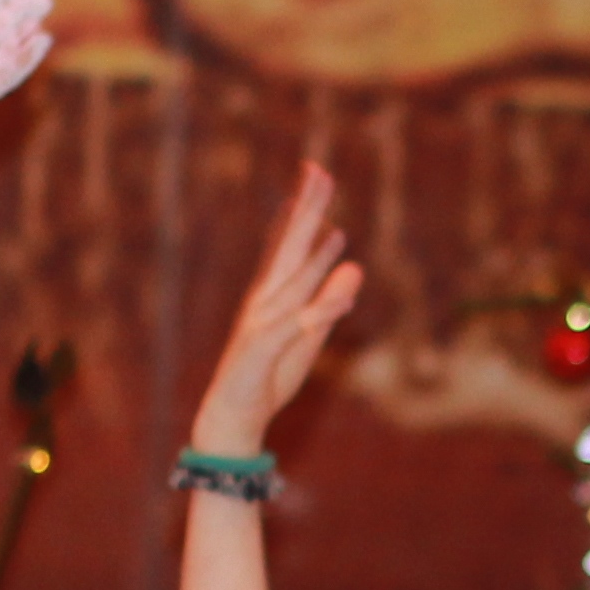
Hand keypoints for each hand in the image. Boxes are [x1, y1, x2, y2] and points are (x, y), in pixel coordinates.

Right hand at [190, 164, 363, 457]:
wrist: (233, 418)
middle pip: (287, 250)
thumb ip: (329, 301)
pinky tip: (342, 296)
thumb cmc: (267, 375)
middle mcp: (264, 302)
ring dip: (314, 260)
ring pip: (292, 287)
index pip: (290, 243)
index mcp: (274, 294)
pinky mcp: (261, 352)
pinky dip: (317, 312)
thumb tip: (356, 266)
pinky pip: (293, 330)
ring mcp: (260, 325)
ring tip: (337, 232)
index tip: (314, 172)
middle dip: (304, 213)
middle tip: (318, 173)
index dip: (302, 209)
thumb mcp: (308, 335)